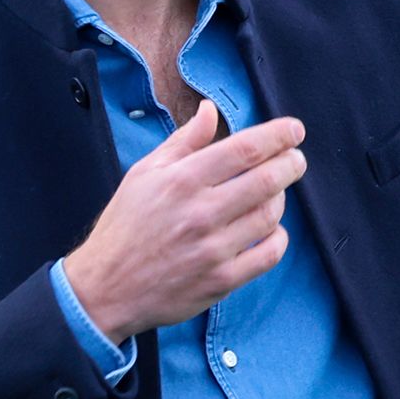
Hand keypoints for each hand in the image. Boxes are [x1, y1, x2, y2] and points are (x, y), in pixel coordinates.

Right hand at [63, 100, 304, 339]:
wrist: (104, 288)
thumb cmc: (124, 227)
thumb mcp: (144, 174)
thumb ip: (183, 141)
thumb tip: (209, 110)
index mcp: (181, 180)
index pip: (245, 149)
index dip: (278, 136)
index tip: (294, 131)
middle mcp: (200, 213)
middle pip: (267, 180)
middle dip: (291, 164)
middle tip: (295, 159)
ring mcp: (213, 250)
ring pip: (270, 215)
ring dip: (282, 199)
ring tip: (276, 192)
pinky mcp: (221, 281)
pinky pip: (268, 255)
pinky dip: (278, 238)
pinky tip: (271, 229)